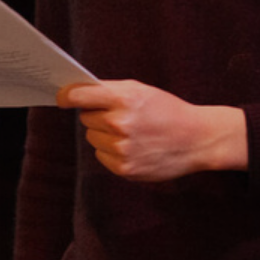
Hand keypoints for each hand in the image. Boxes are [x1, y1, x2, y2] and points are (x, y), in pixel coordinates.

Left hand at [58, 80, 246, 181]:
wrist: (198, 139)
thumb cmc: (166, 110)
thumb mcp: (141, 90)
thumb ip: (107, 90)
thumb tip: (73, 93)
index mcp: (124, 99)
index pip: (79, 96)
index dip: (66, 96)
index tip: (60, 98)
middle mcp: (120, 124)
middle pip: (86, 117)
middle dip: (98, 115)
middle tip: (121, 116)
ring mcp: (122, 148)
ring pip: (92, 137)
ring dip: (104, 134)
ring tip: (132, 133)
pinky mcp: (125, 168)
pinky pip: (101, 155)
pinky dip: (111, 151)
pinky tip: (133, 147)